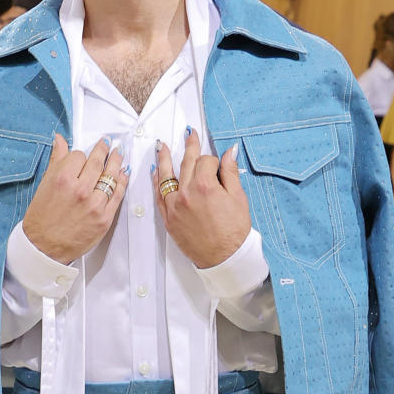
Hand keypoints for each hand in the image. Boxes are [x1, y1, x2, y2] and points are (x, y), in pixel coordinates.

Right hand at [21, 134, 127, 262]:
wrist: (45, 247)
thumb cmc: (42, 219)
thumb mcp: (45, 185)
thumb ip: (56, 161)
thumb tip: (60, 140)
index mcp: (63, 179)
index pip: (78, 156)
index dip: (80, 155)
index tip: (82, 156)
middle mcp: (80, 190)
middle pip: (97, 162)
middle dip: (103, 150)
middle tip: (108, 144)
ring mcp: (94, 205)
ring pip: (110, 176)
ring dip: (116, 162)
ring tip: (119, 154)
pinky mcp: (104, 218)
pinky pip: (118, 195)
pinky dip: (122, 182)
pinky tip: (123, 174)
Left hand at [154, 130, 250, 269]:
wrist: (224, 258)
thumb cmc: (234, 232)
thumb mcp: (238, 198)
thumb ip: (230, 172)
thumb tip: (230, 151)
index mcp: (205, 186)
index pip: (205, 161)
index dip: (214, 160)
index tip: (218, 164)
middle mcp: (186, 193)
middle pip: (186, 163)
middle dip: (189, 148)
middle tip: (188, 135)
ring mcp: (175, 206)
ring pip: (166, 176)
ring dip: (163, 159)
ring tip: (160, 146)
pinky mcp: (169, 219)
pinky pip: (159, 196)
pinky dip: (156, 182)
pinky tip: (155, 172)